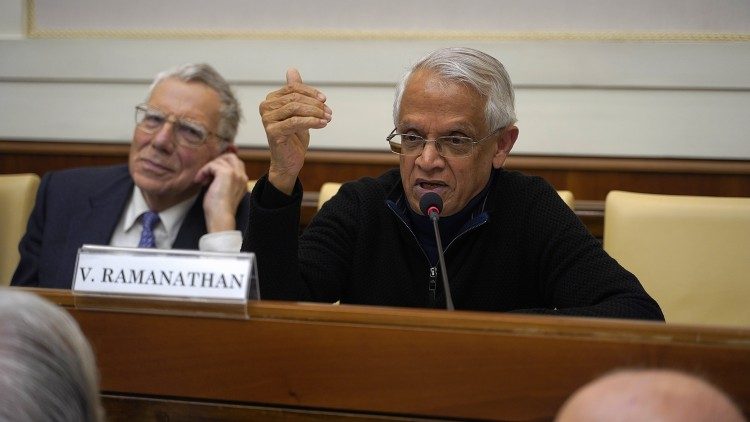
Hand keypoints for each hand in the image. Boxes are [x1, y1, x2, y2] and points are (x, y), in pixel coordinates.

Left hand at [194, 150, 248, 231]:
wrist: (221, 217)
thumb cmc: (219, 209)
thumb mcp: (223, 192)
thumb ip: (223, 181)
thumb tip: (211, 172)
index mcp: (243, 181)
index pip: (235, 163)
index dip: (222, 165)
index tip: (210, 176)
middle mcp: (242, 176)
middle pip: (230, 157)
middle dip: (216, 162)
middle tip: (207, 174)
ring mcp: (236, 174)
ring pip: (219, 160)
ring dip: (208, 168)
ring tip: (202, 180)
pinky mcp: (227, 173)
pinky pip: (212, 165)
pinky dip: (204, 171)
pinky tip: (200, 181)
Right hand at [259, 68, 331, 193]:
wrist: (289, 160)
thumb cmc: (294, 136)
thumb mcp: (298, 111)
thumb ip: (295, 92)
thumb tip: (292, 69)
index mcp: (271, 99)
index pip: (293, 88)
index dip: (311, 92)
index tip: (325, 100)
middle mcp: (265, 107)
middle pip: (295, 97)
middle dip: (315, 104)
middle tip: (329, 112)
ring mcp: (267, 120)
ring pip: (295, 108)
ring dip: (315, 112)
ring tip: (327, 118)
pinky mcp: (272, 132)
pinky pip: (295, 122)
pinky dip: (312, 122)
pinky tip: (323, 124)